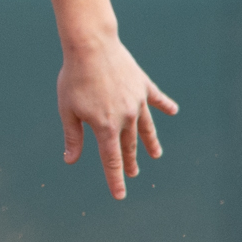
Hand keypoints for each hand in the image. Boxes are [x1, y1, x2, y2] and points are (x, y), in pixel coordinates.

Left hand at [57, 38, 177, 199]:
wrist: (91, 47)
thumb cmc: (73, 79)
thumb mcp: (67, 110)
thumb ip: (73, 137)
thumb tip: (70, 161)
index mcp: (106, 126)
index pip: (111, 160)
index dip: (115, 179)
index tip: (120, 195)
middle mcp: (126, 117)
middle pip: (128, 145)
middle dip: (129, 161)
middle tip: (132, 173)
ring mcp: (137, 101)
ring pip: (145, 127)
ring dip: (150, 142)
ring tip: (156, 154)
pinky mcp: (142, 85)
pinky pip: (156, 98)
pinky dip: (164, 105)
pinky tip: (173, 111)